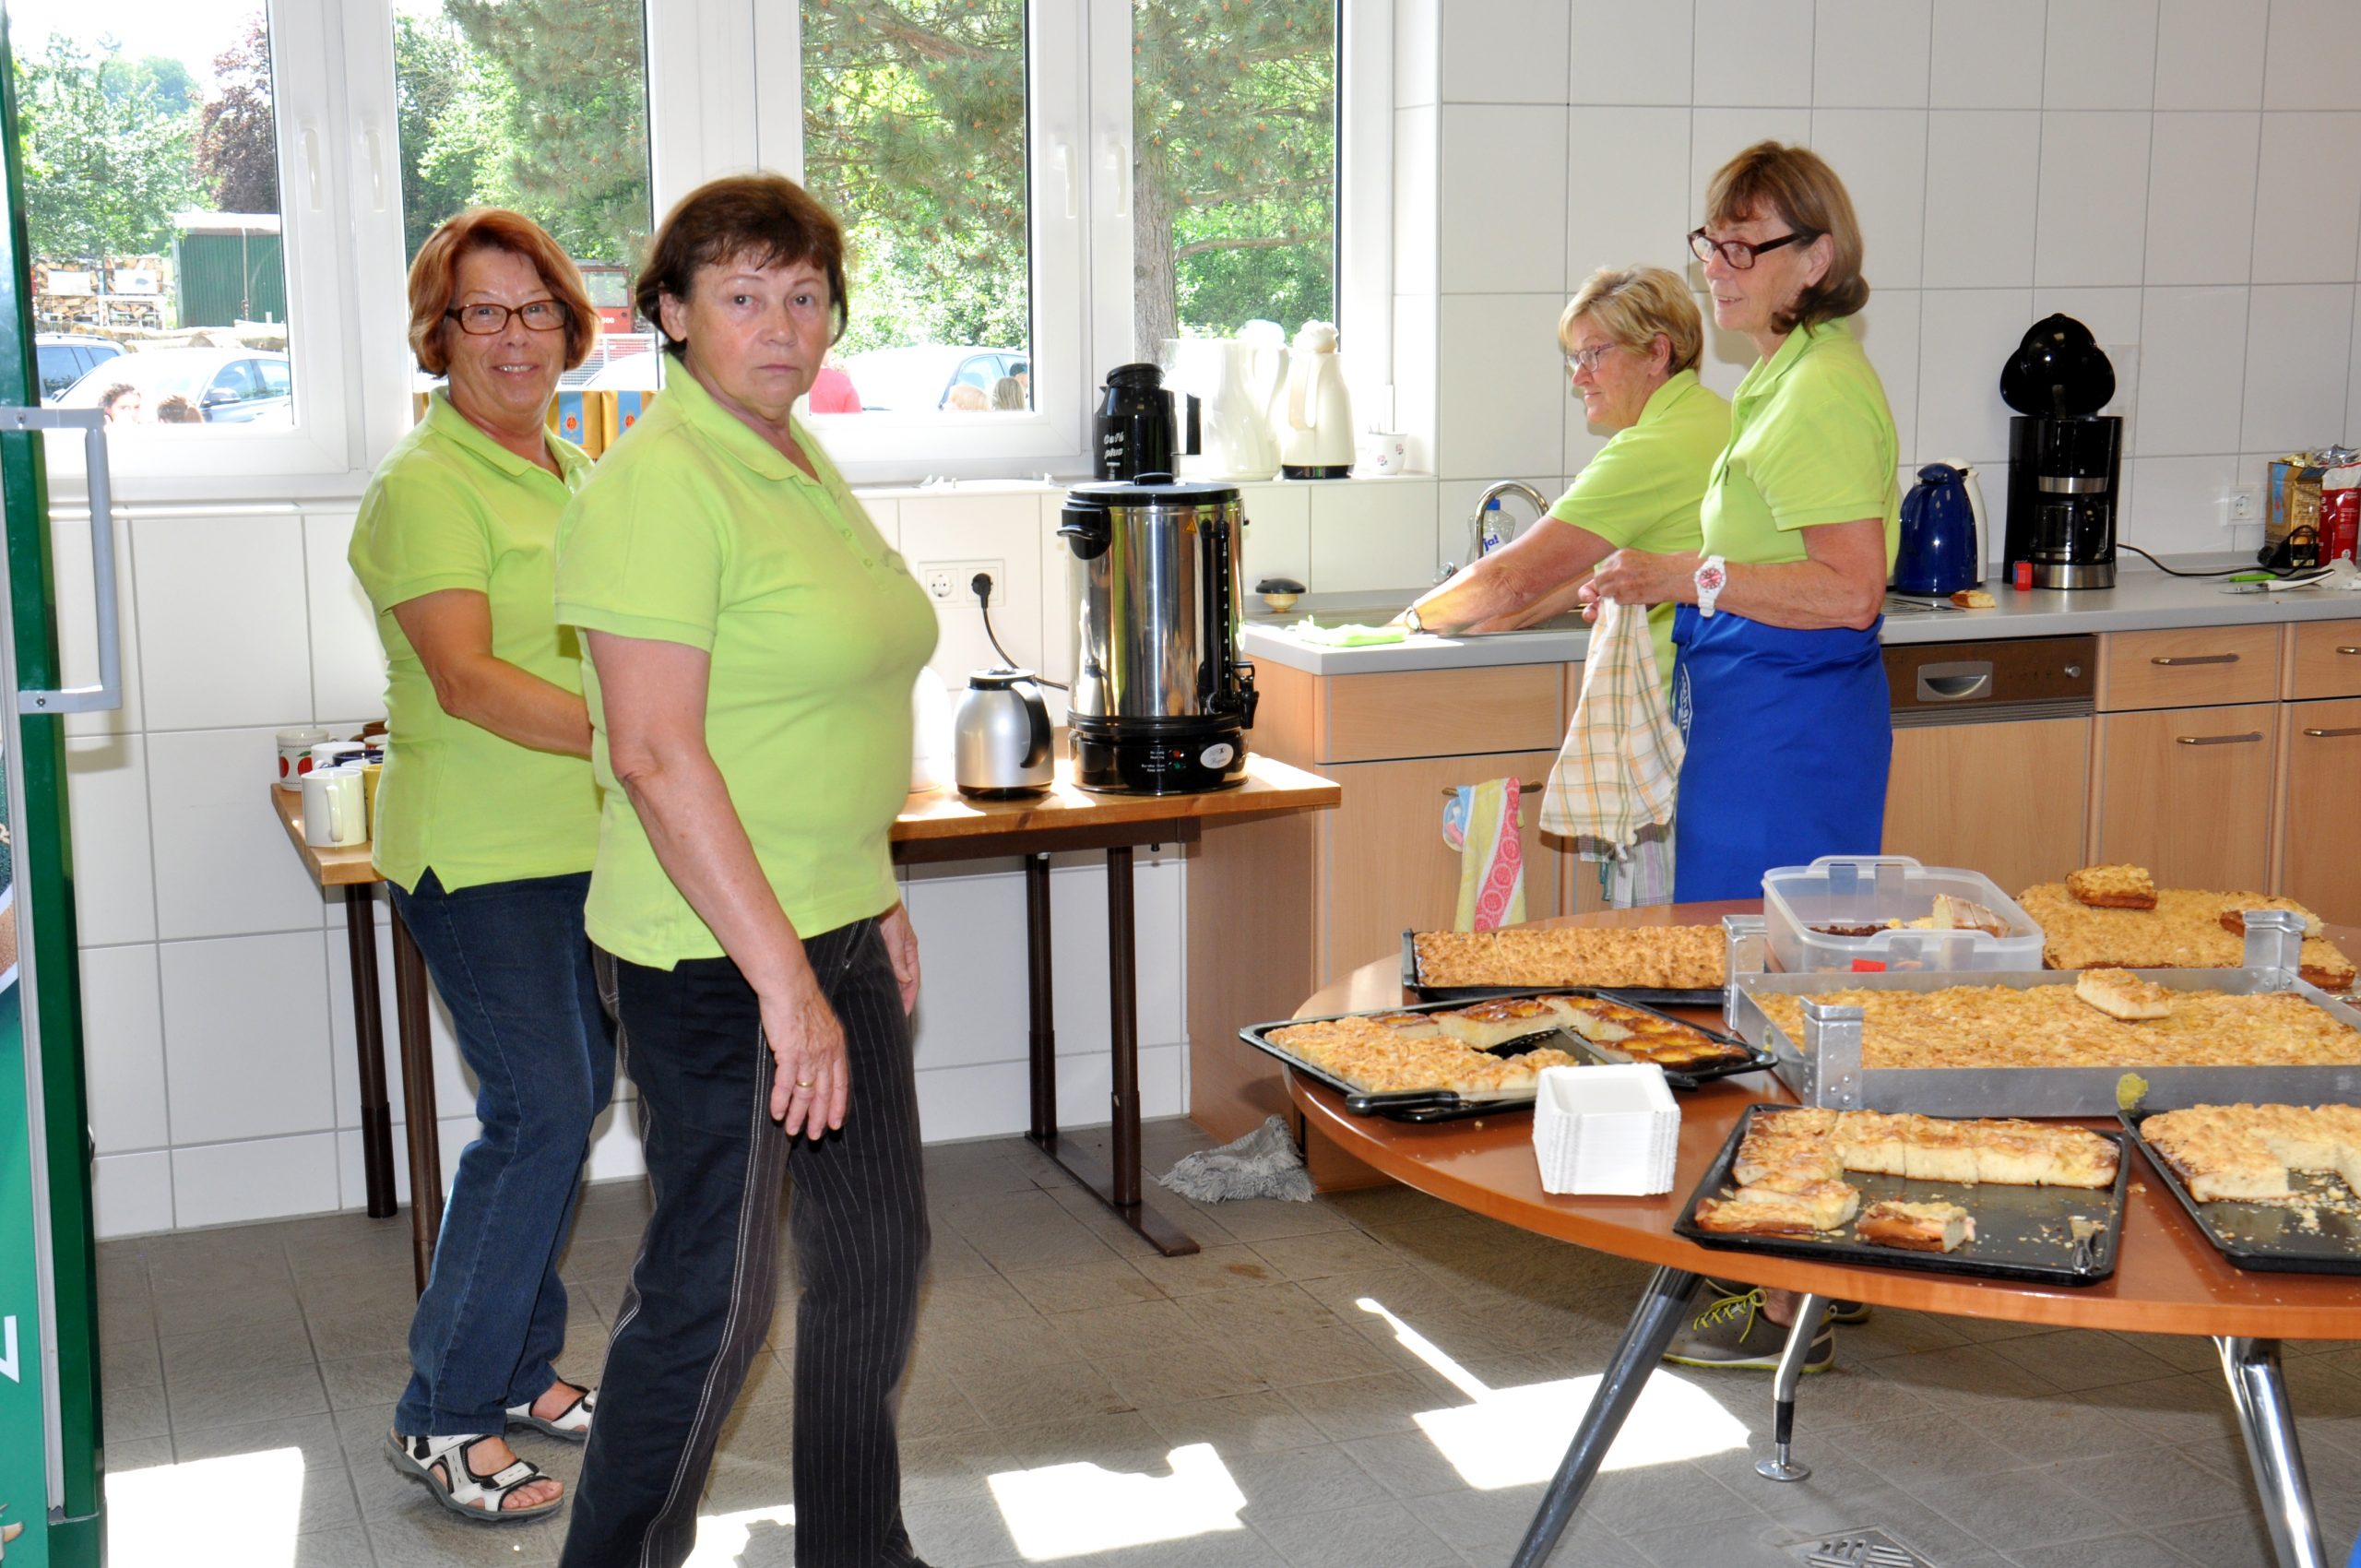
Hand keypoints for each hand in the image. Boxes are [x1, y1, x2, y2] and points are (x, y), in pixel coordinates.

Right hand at [761, 967, 848, 1137]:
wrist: (789, 984)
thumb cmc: (801, 1000)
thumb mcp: (822, 1022)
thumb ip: (823, 1042)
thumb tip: (820, 1057)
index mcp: (836, 1046)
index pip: (841, 1083)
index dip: (837, 1105)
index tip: (835, 1124)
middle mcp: (826, 1053)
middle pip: (824, 1093)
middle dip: (819, 1117)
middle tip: (814, 1136)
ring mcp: (808, 1054)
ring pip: (805, 1092)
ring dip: (798, 1114)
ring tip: (792, 1131)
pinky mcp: (789, 1052)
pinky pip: (786, 1083)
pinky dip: (781, 1100)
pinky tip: (776, 1114)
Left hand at [879, 902, 921, 1013]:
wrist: (869, 893)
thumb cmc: (886, 907)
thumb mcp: (894, 934)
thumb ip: (898, 957)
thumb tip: (905, 979)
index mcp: (909, 949)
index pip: (913, 980)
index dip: (909, 998)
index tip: (904, 1014)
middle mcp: (899, 951)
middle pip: (902, 981)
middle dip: (899, 999)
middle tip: (891, 1016)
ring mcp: (887, 950)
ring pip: (890, 975)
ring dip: (888, 989)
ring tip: (880, 1006)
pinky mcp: (875, 947)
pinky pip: (879, 968)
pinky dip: (877, 979)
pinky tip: (869, 987)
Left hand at [1578, 549, 1697, 617]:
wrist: (1676, 575)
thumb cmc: (1660, 568)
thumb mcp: (1636, 559)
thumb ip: (1620, 566)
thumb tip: (1604, 578)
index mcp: (1620, 555)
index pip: (1601, 569)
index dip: (1605, 579)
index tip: (1610, 583)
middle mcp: (1618, 566)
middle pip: (1599, 580)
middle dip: (1605, 588)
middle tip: (1617, 591)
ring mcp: (1621, 580)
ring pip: (1605, 592)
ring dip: (1613, 595)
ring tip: (1629, 593)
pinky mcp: (1626, 593)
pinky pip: (1616, 601)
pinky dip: (1624, 602)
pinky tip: (1636, 596)